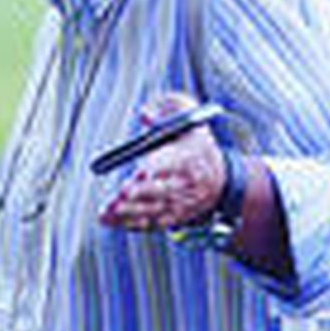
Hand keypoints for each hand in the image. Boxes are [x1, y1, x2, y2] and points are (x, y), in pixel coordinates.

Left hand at [99, 93, 224, 231]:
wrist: (221, 180)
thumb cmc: (195, 144)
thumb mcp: (191, 117)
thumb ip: (169, 106)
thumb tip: (145, 114)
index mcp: (189, 157)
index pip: (174, 163)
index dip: (158, 168)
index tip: (141, 171)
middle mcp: (185, 183)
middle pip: (163, 190)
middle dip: (142, 193)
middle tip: (121, 193)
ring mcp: (179, 203)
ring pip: (154, 210)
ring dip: (130, 212)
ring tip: (107, 211)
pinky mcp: (172, 217)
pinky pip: (151, 223)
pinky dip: (131, 224)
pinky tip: (110, 220)